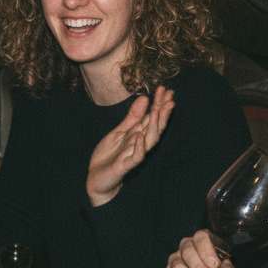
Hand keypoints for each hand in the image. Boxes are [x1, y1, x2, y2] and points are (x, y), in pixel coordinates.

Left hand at [86, 86, 174, 205]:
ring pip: (148, 141)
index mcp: (138, 134)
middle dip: (162, 112)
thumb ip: (132, 117)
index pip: (151, 117)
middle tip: (170, 97)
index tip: (165, 89)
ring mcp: (133, 155)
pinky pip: (135, 157)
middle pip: (154, 127)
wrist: (97, 179)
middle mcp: (139, 144)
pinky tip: (139, 136)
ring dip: (153, 126)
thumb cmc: (110, 156)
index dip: (158, 104)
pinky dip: (138, 147)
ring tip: (157, 111)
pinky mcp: (124, 166)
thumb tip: (145, 98)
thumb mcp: (120, 132)